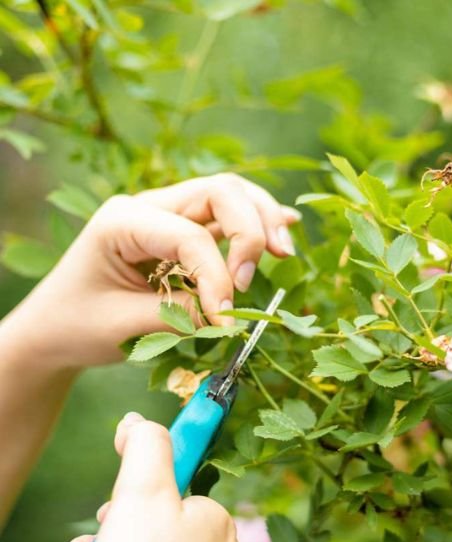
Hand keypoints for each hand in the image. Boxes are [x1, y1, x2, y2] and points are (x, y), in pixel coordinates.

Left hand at [2, 173, 298, 370]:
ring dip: (262, 220)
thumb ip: (179, 315)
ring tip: (283, 252)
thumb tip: (230, 314)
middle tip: (251, 280)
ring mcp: (168, 213)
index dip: (217, 277)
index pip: (190, 236)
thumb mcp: (124, 326)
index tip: (225, 318)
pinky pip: (229, 213)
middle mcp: (148, 205)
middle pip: (220, 192)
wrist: (54, 329)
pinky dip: (259, 220)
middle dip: (250, 231)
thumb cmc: (77, 326)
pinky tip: (286, 226)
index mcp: (122, 220)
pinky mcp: (184, 228)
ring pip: (231, 194)